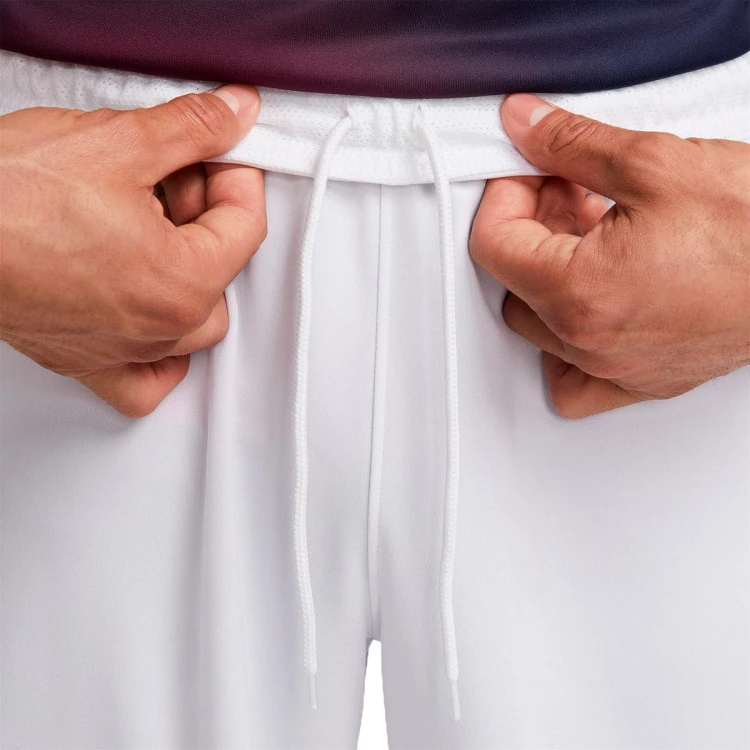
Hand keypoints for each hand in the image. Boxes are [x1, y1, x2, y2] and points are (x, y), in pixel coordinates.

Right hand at [0, 85, 265, 416]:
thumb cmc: (5, 201)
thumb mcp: (117, 142)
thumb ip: (192, 128)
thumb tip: (234, 114)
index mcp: (181, 282)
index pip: (247, 227)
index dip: (238, 176)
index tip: (223, 153)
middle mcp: (158, 328)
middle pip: (223, 272)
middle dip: (208, 217)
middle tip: (175, 176)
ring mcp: (123, 351)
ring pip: (195, 323)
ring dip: (191, 274)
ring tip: (154, 225)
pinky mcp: (86, 361)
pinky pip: (146, 381)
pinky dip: (160, 357)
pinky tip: (150, 315)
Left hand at [470, 94, 749, 417]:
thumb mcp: (656, 164)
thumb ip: (571, 145)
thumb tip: (524, 128)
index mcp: (579, 291)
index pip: (492, 244)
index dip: (504, 197)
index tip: (527, 176)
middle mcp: (589, 342)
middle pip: (512, 282)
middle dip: (529, 229)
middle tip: (564, 195)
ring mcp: (615, 367)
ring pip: (537, 326)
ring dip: (546, 277)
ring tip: (588, 238)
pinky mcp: (640, 380)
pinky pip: (573, 382)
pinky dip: (564, 347)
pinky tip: (585, 309)